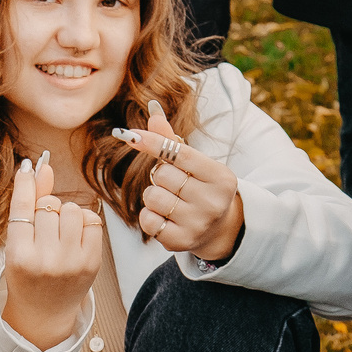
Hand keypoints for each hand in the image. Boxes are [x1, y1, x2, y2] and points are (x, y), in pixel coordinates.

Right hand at [0, 158, 103, 349]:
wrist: (44, 312)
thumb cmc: (27, 274)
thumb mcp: (17, 243)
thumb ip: (27, 205)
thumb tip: (40, 167)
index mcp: (18, 256)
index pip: (22, 207)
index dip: (25, 183)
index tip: (28, 167)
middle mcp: (45, 260)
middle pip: (49, 206)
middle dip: (46, 210)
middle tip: (43, 232)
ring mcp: (71, 263)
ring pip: (72, 209)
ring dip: (67, 214)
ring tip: (60, 234)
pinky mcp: (92, 263)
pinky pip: (93, 220)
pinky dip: (85, 223)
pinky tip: (76, 238)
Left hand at [116, 102, 243, 261]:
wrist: (218, 229)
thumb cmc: (202, 188)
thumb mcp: (195, 164)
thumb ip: (172, 140)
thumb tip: (153, 109)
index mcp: (221, 177)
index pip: (180, 154)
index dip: (153, 143)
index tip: (131, 135)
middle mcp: (213, 202)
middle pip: (163, 174)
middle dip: (160, 176)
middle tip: (174, 184)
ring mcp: (198, 224)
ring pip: (152, 196)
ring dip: (153, 196)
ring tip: (170, 201)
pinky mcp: (181, 241)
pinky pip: (147, 220)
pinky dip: (149, 216)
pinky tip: (165, 217)